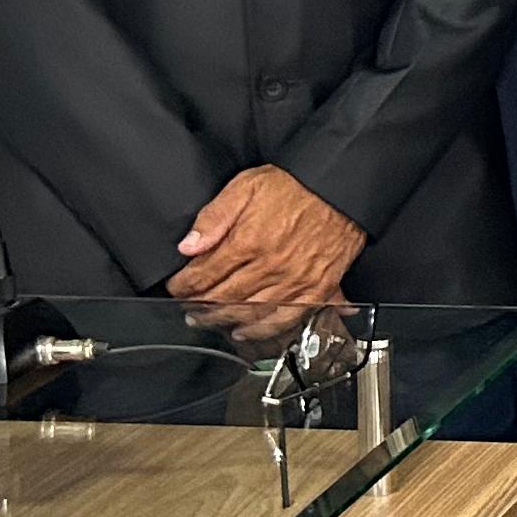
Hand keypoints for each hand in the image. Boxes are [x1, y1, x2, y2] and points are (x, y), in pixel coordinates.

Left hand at [168, 166, 363, 315]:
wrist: (340, 189)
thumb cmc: (296, 185)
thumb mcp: (246, 185)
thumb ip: (215, 215)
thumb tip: (189, 245)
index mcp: (248, 242)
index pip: (203, 275)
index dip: (183, 285)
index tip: (176, 287)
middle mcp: (269, 267)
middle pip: (222, 298)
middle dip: (197, 306)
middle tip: (187, 308)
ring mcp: (294, 281)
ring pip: (248, 313)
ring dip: (223, 320)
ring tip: (208, 320)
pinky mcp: (316, 288)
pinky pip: (284, 319)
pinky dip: (262, 330)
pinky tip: (246, 331)